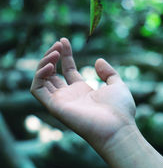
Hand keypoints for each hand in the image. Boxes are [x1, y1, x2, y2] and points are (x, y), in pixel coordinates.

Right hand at [30, 38, 135, 153]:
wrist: (117, 128)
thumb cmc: (120, 110)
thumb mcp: (117, 85)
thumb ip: (108, 72)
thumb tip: (98, 60)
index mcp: (82, 90)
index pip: (67, 69)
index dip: (65, 54)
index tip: (64, 40)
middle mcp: (69, 95)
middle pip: (53, 72)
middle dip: (52, 56)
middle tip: (58, 43)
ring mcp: (60, 101)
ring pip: (42, 79)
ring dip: (44, 63)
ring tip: (55, 52)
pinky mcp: (54, 106)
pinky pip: (37, 90)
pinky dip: (39, 76)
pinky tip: (49, 65)